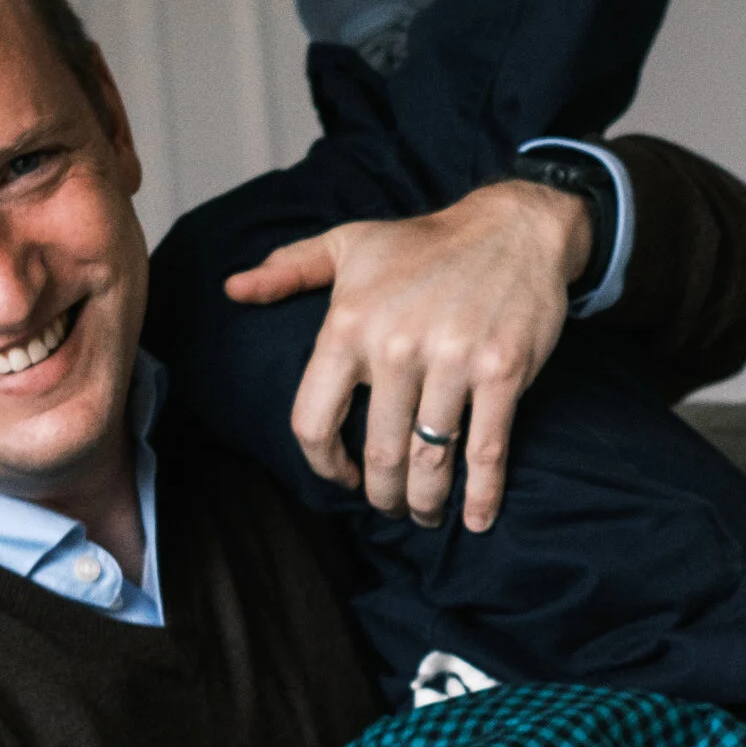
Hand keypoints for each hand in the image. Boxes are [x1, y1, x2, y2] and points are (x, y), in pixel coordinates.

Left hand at [224, 178, 592, 530]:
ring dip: (426, 502)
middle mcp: (395, 347)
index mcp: (349, 325)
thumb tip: (233, 289)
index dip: (324, 465)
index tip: (342, 477)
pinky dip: (482, 495)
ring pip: (430, 461)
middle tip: (389, 505)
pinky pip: (486, 451)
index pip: (314, 422)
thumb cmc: (424, 243)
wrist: (512, 228)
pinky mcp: (501, 372)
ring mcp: (451, 362)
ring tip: (424, 513)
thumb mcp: (349, 243)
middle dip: (382, 493)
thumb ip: (288, 269)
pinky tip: (476, 518)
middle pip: (379, 454)